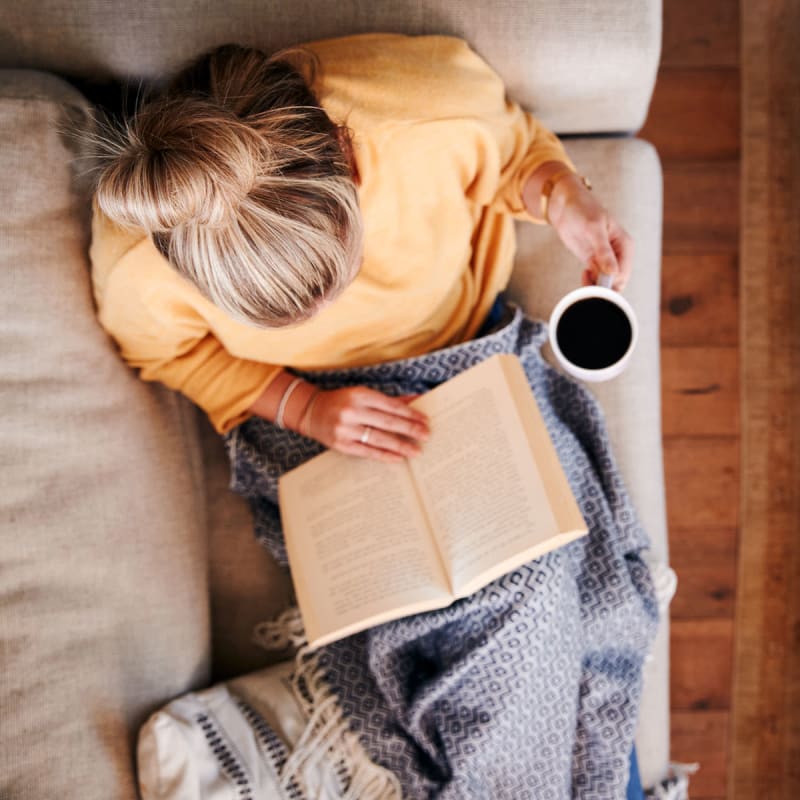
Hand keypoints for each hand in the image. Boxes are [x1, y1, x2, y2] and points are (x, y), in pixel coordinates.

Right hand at [302, 386, 429, 462]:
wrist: (312, 412)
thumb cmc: (342, 402)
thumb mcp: (363, 395)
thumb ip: (388, 400)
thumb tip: (415, 400)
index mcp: (359, 395)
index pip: (391, 405)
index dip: (410, 413)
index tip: (425, 420)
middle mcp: (352, 411)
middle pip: (387, 422)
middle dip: (409, 429)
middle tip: (426, 435)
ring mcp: (346, 429)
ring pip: (379, 439)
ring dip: (400, 445)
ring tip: (416, 450)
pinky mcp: (342, 445)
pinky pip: (367, 452)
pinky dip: (384, 455)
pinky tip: (398, 458)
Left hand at [547, 175, 633, 291]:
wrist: (565, 206)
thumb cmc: (582, 210)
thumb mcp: (593, 229)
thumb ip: (603, 251)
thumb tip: (613, 272)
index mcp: (625, 245)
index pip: (624, 273)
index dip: (611, 283)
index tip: (596, 281)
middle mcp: (618, 254)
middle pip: (617, 281)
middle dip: (603, 286)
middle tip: (588, 280)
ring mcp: (605, 259)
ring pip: (605, 283)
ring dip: (595, 285)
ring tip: (584, 275)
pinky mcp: (592, 262)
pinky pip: (595, 279)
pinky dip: (589, 282)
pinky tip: (583, 273)